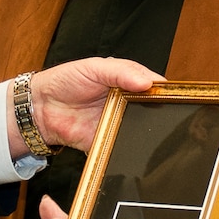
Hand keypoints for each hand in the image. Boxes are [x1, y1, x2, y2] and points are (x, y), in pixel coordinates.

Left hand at [22, 57, 160, 152]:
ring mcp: (118, 125)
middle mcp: (127, 105)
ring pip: (141, 131)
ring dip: (147, 132)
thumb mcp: (95, 68)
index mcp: (127, 83)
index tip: (178, 96)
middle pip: (152, 111)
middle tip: (170, 116)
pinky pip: (123, 148)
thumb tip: (147, 82)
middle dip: (161, 114)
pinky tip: (135, 147)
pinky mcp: (108, 143)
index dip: (165, 92)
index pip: (153, 87)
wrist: (40, 107)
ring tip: (154, 131)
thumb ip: (121, 72)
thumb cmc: (66, 80)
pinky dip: (129, 150)